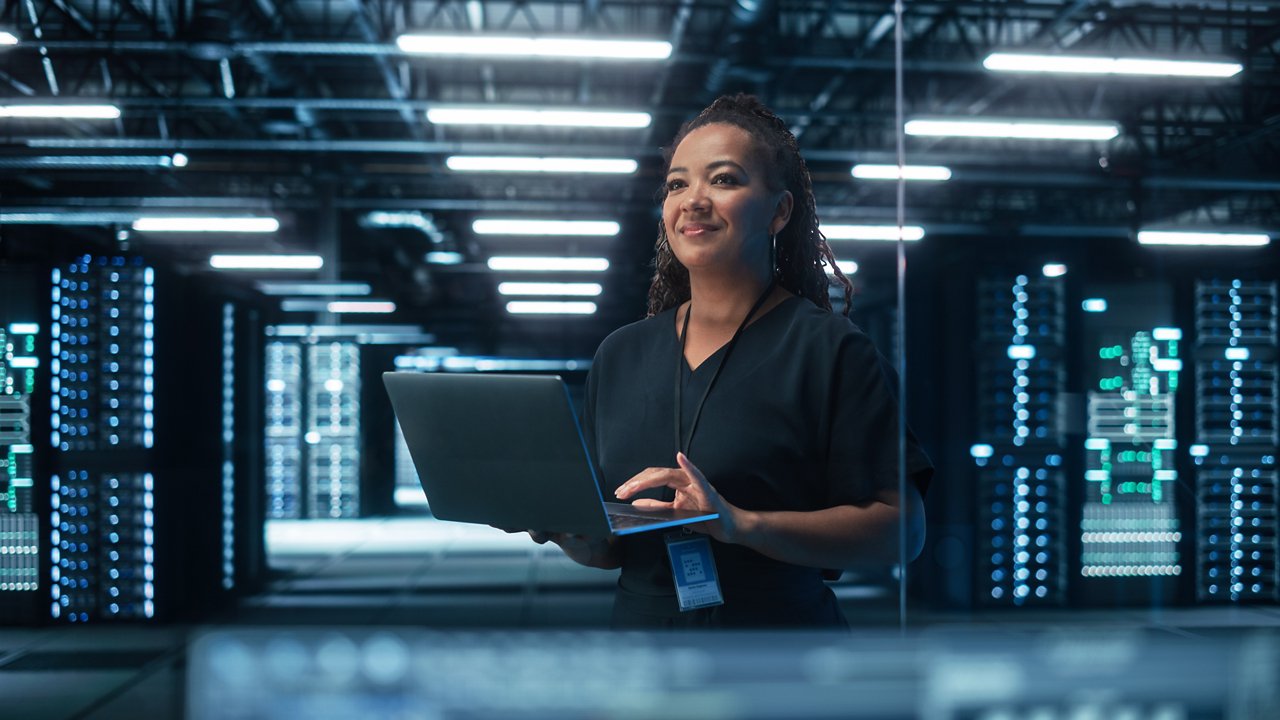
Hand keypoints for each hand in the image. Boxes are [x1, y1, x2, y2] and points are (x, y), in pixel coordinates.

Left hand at [614, 452, 743, 543]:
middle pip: (656, 474)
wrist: (727, 526)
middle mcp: (686, 478)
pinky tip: (681, 458)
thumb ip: (657, 507)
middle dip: (636, 483)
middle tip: (621, 491)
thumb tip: (636, 503)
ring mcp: (697, 483)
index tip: (621, 492)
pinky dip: (689, 466)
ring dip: (649, 479)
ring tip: (634, 485)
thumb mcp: (675, 512)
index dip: (635, 483)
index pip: (652, 478)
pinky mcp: (707, 490)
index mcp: (678, 482)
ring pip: (669, 475)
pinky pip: (698, 477)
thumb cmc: (705, 517)